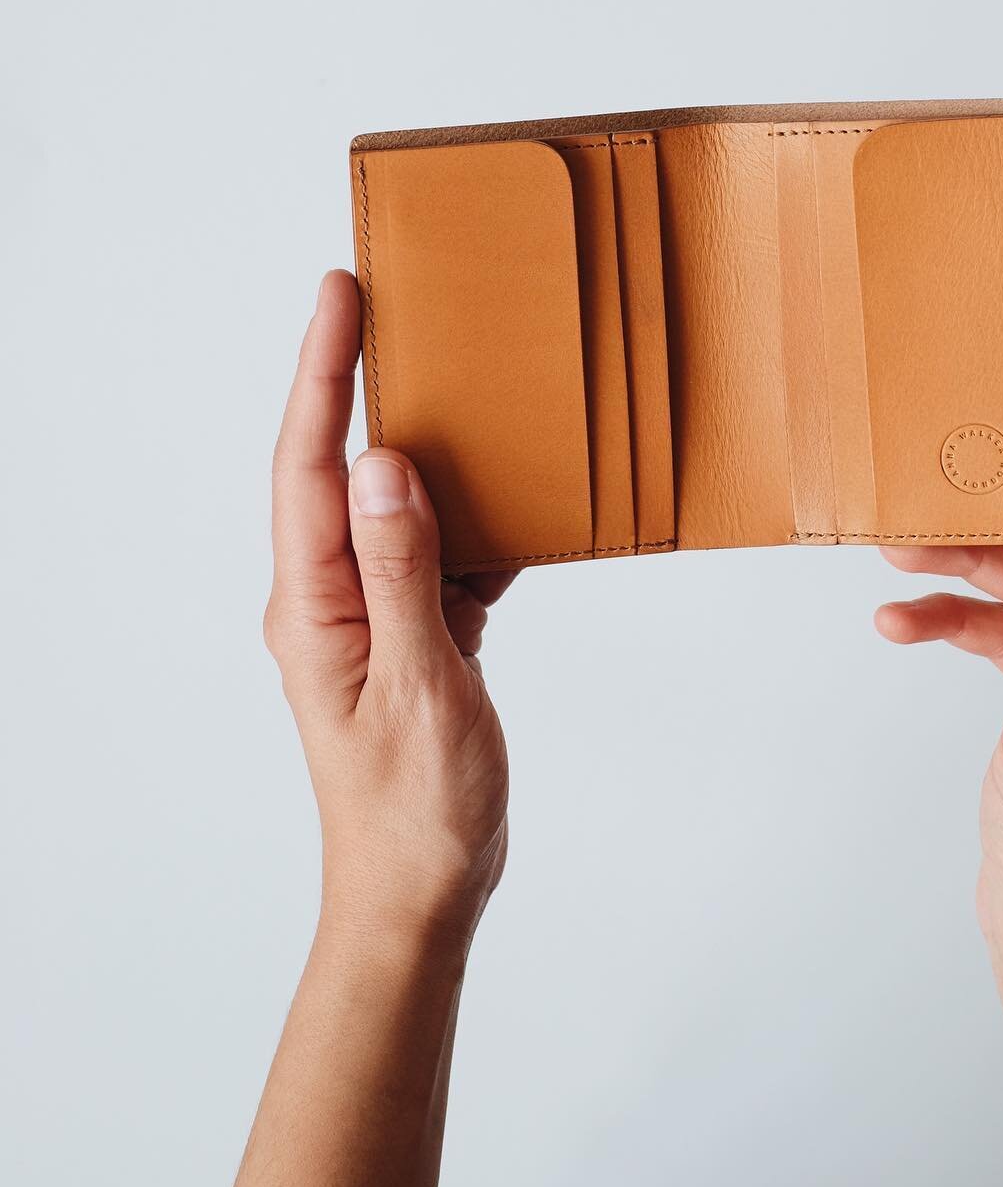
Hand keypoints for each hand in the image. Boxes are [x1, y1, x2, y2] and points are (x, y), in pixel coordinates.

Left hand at [264, 270, 511, 954]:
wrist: (418, 893)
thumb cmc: (415, 810)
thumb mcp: (419, 686)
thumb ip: (403, 572)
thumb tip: (383, 466)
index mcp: (312, 605)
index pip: (311, 464)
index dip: (324, 371)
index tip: (341, 293)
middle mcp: (326, 598)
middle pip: (333, 465)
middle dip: (350, 377)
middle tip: (381, 298)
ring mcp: (366, 615)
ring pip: (385, 502)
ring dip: (411, 438)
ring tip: (447, 372)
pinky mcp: (408, 634)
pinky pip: (430, 551)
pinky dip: (465, 514)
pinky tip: (506, 493)